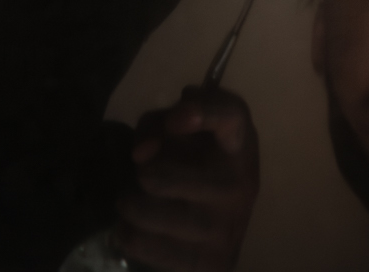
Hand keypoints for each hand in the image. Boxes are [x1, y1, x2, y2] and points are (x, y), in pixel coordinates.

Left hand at [111, 88, 258, 271]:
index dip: (202, 112)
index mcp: (239, 145)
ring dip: (129, 204)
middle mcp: (240, 185)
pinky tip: (134, 228)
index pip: (231, 117)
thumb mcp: (184, 131)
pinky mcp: (208, 264)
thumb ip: (159, 123)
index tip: (174, 120)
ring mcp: (224, 229)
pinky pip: (144, 246)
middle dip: (139, 173)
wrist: (224, 229)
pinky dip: (128, 234)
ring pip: (147, 214)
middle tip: (140, 174)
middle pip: (161, 178)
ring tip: (132, 202)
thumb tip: (141, 152)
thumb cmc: (200, 165)